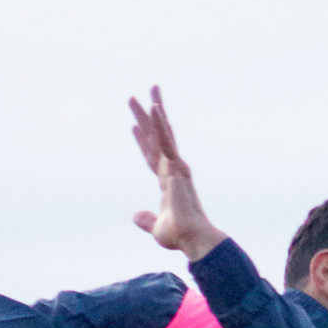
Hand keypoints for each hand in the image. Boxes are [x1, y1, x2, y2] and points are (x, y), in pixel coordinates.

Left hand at [129, 87, 226, 263]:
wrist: (193, 238)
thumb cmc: (180, 236)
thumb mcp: (157, 228)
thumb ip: (146, 220)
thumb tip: (135, 216)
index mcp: (168, 183)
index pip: (151, 157)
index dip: (142, 141)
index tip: (134, 126)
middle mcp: (173, 170)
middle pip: (155, 138)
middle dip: (144, 117)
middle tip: (133, 98)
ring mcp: (176, 167)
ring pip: (161, 133)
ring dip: (153, 110)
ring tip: (149, 88)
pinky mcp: (177, 167)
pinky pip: (166, 142)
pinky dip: (160, 125)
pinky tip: (154, 107)